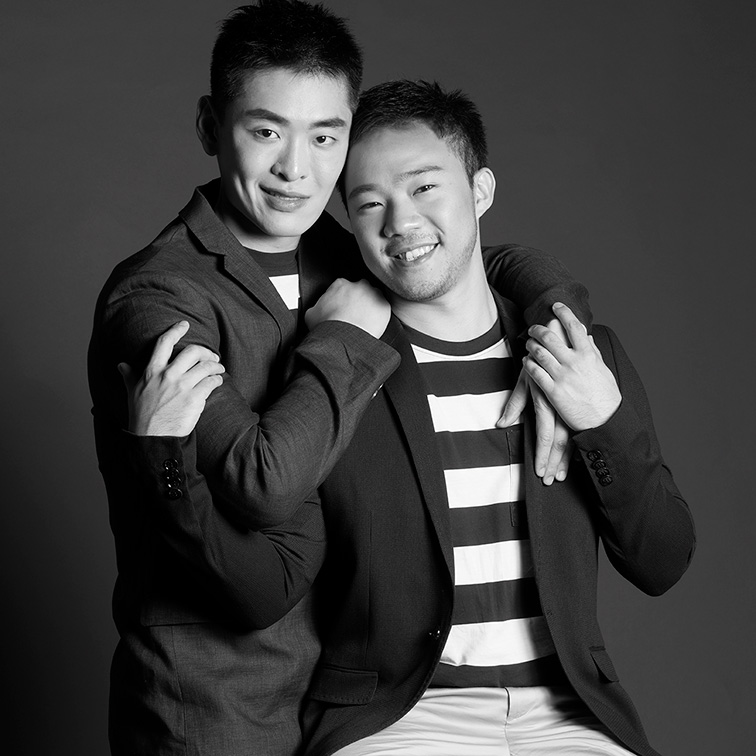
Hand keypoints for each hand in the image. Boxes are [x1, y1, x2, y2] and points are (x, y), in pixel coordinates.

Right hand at [118, 321, 224, 436]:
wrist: (153, 438)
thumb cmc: (142, 416)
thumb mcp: (132, 393)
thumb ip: (130, 376)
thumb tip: (121, 365)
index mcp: (151, 371)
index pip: (164, 343)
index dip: (176, 330)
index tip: (185, 324)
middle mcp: (167, 375)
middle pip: (193, 352)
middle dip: (206, 352)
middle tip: (212, 356)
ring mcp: (182, 387)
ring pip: (206, 366)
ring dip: (216, 366)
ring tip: (219, 369)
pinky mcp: (195, 398)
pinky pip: (211, 382)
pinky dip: (217, 379)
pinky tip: (218, 381)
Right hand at [305, 278, 390, 338]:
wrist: (343, 338)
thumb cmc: (328, 327)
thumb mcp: (311, 314)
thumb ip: (316, 306)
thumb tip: (316, 310)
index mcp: (340, 284)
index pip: (343, 286)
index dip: (342, 298)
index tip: (342, 306)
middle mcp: (359, 285)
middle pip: (360, 289)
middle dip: (358, 299)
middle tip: (354, 313)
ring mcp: (374, 295)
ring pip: (374, 297)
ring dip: (370, 306)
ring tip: (363, 321)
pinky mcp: (384, 307)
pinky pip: (384, 310)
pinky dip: (379, 316)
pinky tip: (371, 325)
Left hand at [497, 368, 572, 485]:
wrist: (558, 340)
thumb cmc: (538, 361)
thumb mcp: (524, 380)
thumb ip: (514, 403)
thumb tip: (501, 425)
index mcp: (546, 403)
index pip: (545, 436)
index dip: (543, 455)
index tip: (541, 472)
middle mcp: (560, 407)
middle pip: (560, 442)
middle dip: (554, 463)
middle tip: (549, 480)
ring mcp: (570, 405)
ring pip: (570, 438)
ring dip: (565, 458)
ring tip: (560, 475)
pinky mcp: (575, 402)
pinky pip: (577, 428)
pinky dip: (575, 445)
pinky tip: (574, 458)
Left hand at [523, 303, 620, 430]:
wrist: (605, 421)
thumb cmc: (606, 396)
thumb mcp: (603, 369)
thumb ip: (593, 351)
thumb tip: (588, 336)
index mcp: (589, 355)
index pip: (574, 326)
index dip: (564, 313)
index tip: (556, 305)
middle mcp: (575, 362)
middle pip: (550, 337)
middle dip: (538, 329)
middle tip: (533, 327)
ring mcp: (563, 376)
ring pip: (540, 353)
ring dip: (531, 345)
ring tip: (528, 343)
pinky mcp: (553, 392)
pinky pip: (535, 373)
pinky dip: (529, 364)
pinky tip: (526, 361)